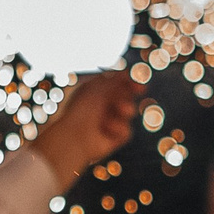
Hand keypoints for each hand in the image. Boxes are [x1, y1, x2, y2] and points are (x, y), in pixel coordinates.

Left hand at [28, 72, 144, 187]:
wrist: (73, 136)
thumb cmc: (82, 109)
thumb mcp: (98, 88)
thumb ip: (115, 79)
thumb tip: (128, 75)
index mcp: (95, 92)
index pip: (117, 84)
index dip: (130, 84)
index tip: (140, 87)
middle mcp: (102, 106)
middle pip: (126, 97)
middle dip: (125, 98)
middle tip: (117, 104)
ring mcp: (108, 122)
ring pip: (129, 112)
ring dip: (125, 109)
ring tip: (116, 113)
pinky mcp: (114, 138)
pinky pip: (127, 131)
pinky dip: (118, 128)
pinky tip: (104, 130)